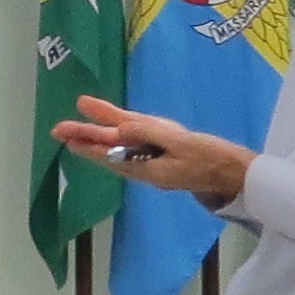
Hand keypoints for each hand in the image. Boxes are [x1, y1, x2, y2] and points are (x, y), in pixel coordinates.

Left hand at [50, 96, 250, 207]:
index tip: (67, 138)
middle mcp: (145, 163)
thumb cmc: (211, 159)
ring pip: (121, 142)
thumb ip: (148, 134)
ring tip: (78, 121)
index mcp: (146, 166)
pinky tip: (112, 124)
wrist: (235, 173)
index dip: (88, 144)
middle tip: (59, 129)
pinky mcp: (165, 150)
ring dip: (100, 130)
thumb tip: (119, 129)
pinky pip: (138, 139)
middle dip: (85, 137)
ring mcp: (154, 157)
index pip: (110, 153)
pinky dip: (122, 129)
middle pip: (110, 148)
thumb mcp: (180, 144)